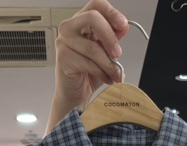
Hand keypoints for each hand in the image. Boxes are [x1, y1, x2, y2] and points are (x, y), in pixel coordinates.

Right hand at [47, 0, 128, 132]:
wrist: (75, 95)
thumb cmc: (87, 74)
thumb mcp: (105, 53)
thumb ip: (112, 39)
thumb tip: (123, 26)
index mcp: (80, 22)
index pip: (96, 5)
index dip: (111, 12)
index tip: (123, 24)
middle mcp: (69, 28)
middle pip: (93, 18)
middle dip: (109, 36)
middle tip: (118, 52)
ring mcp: (64, 42)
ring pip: (93, 47)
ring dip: (108, 63)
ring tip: (116, 74)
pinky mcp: (63, 58)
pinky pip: (88, 63)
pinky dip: (102, 73)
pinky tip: (107, 79)